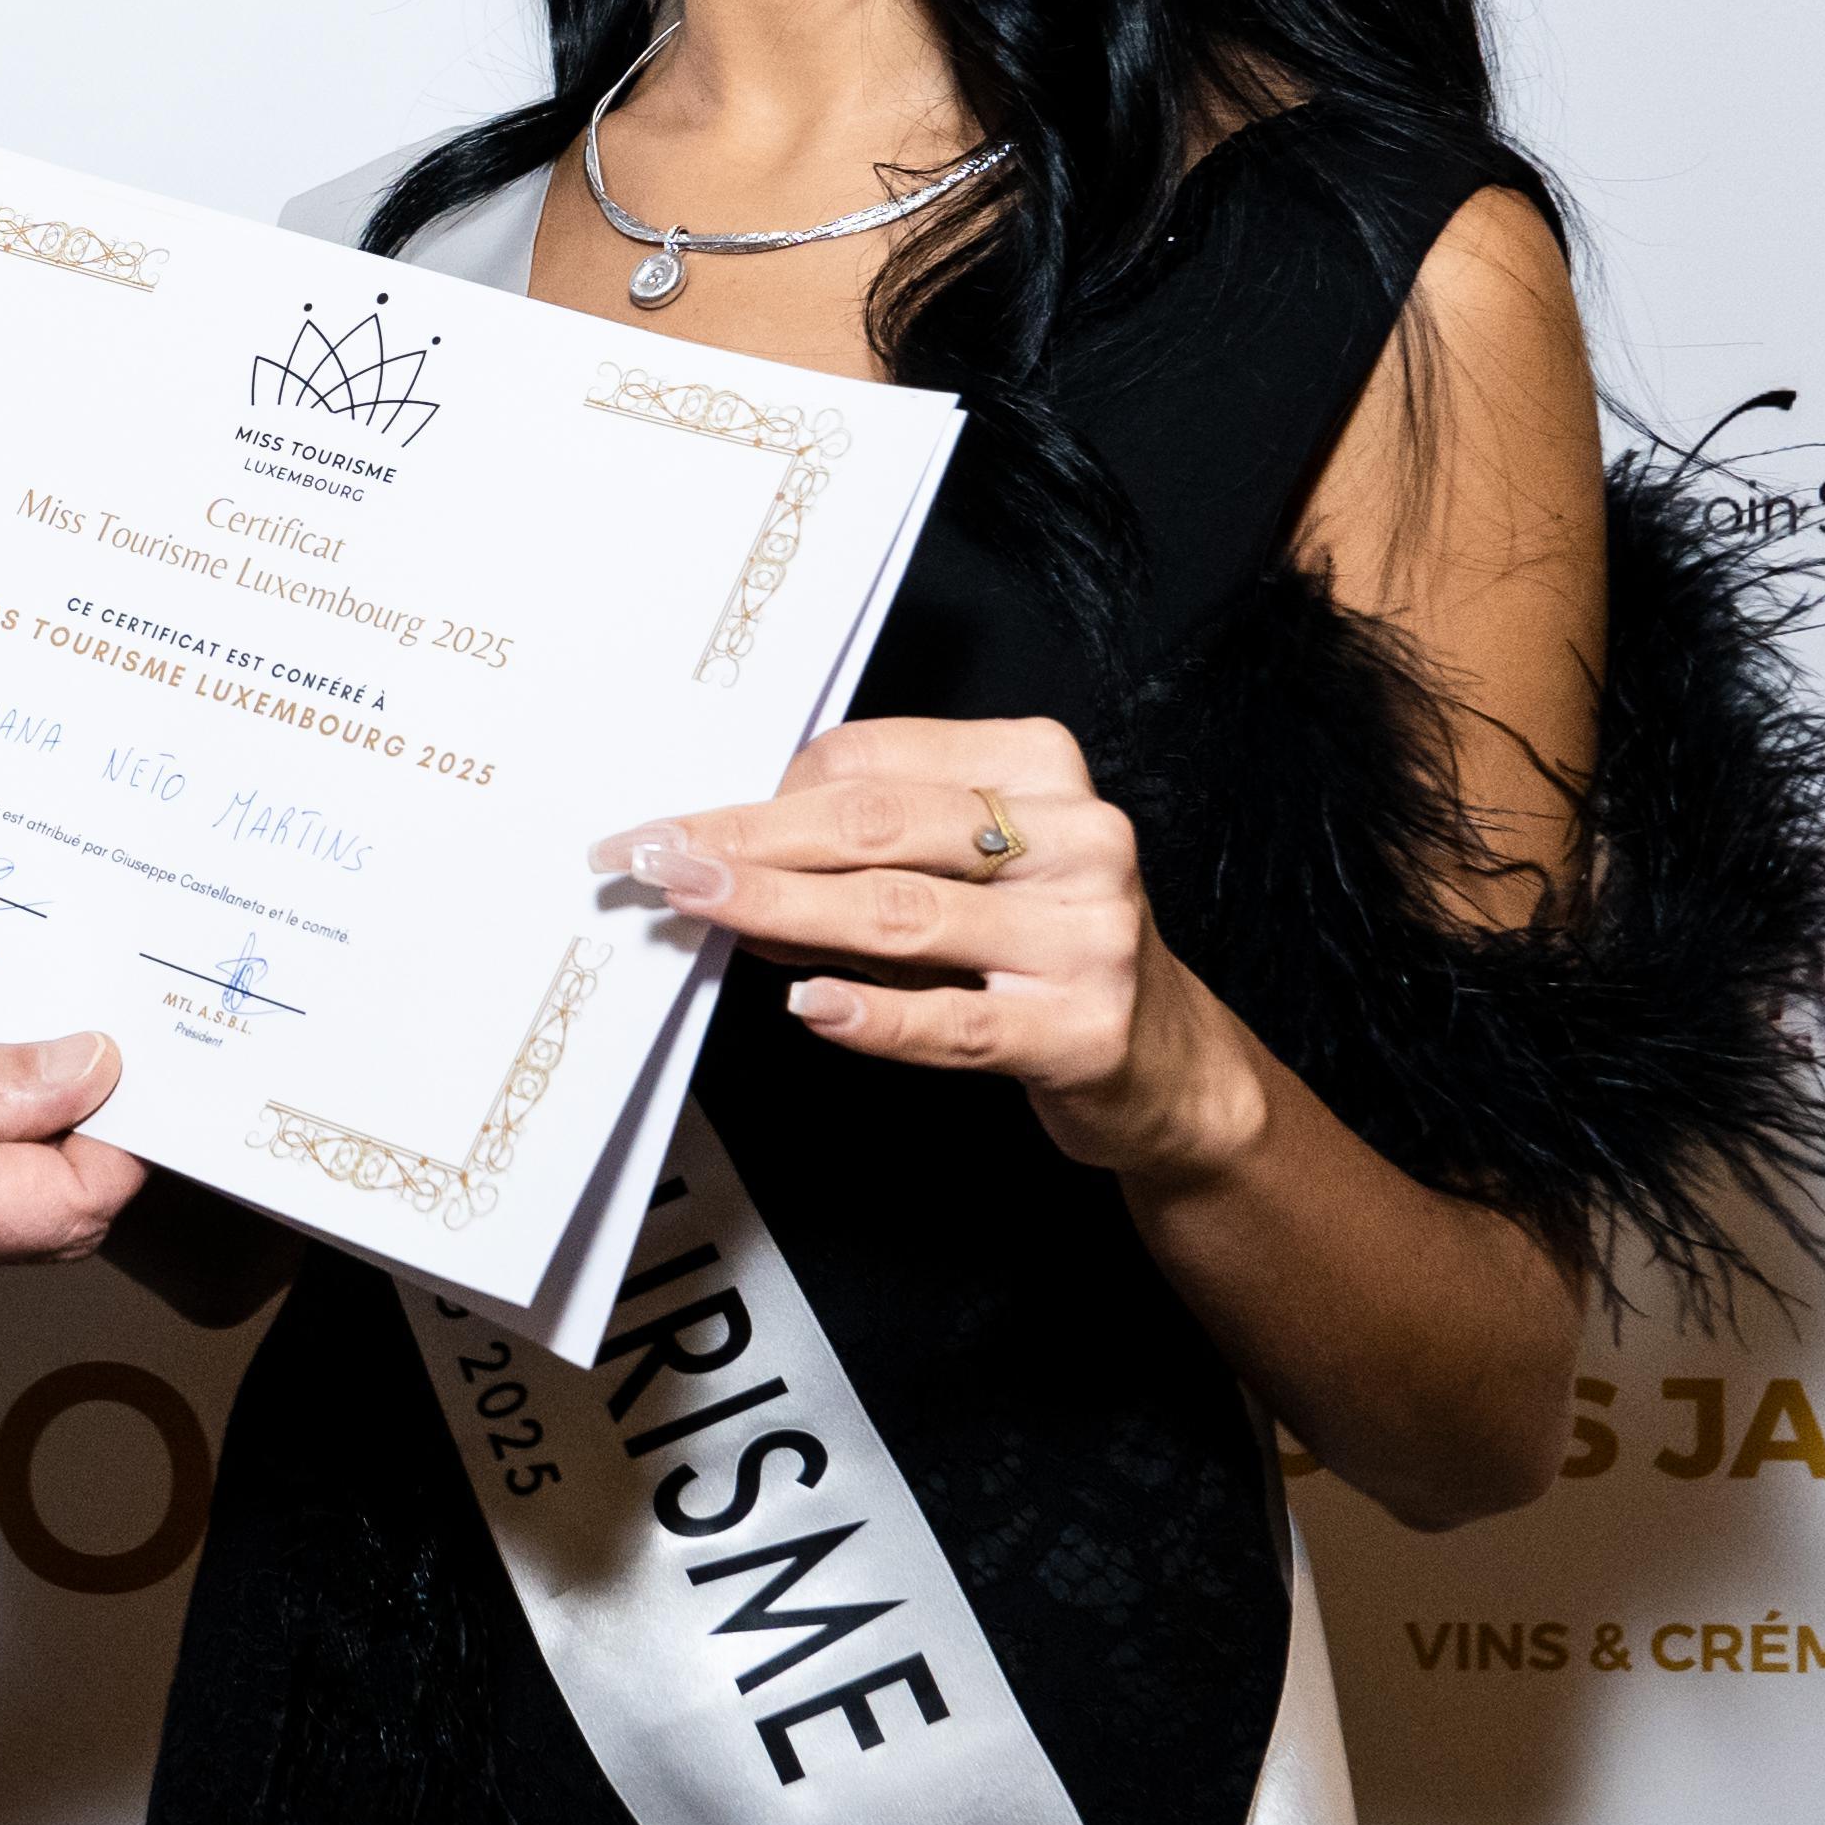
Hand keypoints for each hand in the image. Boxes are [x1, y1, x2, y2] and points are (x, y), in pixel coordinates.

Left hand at [595, 715, 1260, 1185]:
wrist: (1170, 1068)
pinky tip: (807, 1005)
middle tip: (654, 857)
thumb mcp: (972, 874)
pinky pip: (956, 1020)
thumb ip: (871, 852)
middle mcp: (1074, 837)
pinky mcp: (1083, 1030)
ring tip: (698, 908)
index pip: (876, 756)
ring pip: (902, 912)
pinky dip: (872, 1012)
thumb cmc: (1042, 952)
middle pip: (877, 825)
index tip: (683, 822)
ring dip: (780, 910)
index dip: (766, 789)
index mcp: (1039, 768)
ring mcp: (1086, 934)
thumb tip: (726, 845)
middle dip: (747, 839)